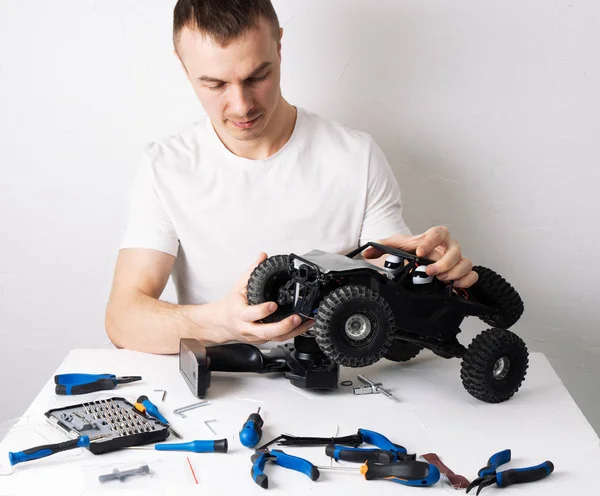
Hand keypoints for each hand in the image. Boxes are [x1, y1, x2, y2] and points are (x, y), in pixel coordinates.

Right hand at [212, 253, 311, 343]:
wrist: (223, 323)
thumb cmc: (232, 305)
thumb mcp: (239, 286)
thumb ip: (252, 272)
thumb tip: (262, 257)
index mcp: (240, 314)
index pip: (250, 314)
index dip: (262, 311)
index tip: (273, 305)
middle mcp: (248, 327)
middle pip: (266, 332)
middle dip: (283, 326)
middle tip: (296, 318)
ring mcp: (256, 336)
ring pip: (275, 338)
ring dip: (293, 331)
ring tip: (305, 322)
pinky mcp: (264, 340)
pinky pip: (279, 339)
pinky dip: (293, 333)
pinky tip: (304, 326)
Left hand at [363, 226, 477, 287]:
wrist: (412, 260)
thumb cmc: (406, 251)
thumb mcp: (393, 247)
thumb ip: (380, 246)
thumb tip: (367, 252)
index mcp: (431, 238)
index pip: (439, 232)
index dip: (432, 241)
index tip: (420, 253)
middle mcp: (445, 248)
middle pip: (455, 249)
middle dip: (443, 262)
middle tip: (429, 272)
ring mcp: (454, 260)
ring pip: (465, 262)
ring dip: (454, 272)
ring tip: (440, 279)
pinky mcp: (458, 273)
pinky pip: (471, 274)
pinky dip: (466, 280)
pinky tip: (454, 285)